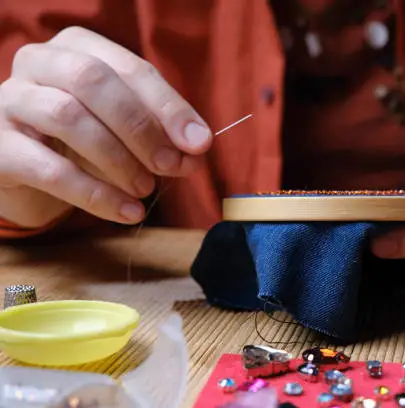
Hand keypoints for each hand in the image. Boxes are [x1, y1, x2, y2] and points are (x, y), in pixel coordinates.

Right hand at [0, 27, 211, 227]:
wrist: (26, 167)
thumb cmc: (84, 139)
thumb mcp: (124, 130)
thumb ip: (160, 135)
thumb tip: (196, 152)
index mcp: (78, 47)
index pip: (130, 68)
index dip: (168, 106)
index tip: (200, 142)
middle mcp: (38, 62)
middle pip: (92, 81)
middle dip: (141, 127)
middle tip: (171, 165)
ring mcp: (10, 101)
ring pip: (67, 116)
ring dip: (118, 158)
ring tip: (146, 188)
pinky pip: (49, 169)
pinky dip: (96, 194)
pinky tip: (127, 212)